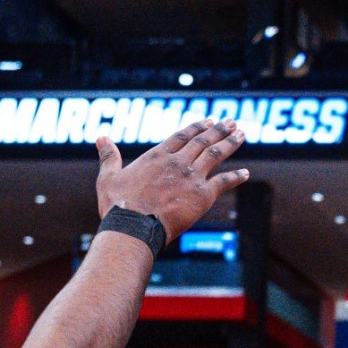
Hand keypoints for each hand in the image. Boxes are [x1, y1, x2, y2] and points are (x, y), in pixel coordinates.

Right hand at [95, 119, 250, 239]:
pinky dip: (236, 177)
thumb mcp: (109, 176)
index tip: (209, 121)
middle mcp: (177, 162)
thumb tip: (101, 138)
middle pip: (202, 141)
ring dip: (230, 143)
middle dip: (219, 130)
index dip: (197, 127)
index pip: (182, 136)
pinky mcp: (203, 195)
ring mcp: (192, 177)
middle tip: (232, 122)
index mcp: (157, 155)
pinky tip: (246, 173)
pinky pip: (224, 182)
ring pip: (215, 155)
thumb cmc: (118, 205)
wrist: (134, 226)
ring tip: (242, 134)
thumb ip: (109, 156)